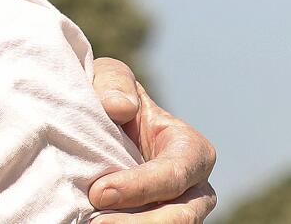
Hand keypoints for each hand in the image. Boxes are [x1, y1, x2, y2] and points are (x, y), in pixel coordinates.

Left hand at [88, 57, 216, 220]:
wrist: (100, 127)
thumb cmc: (111, 99)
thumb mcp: (110, 80)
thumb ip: (115, 83)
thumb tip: (120, 108)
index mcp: (193, 151)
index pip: (175, 175)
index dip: (140, 187)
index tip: (99, 192)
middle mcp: (195, 190)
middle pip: (179, 219)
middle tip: (96, 223)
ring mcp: (178, 213)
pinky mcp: (155, 222)